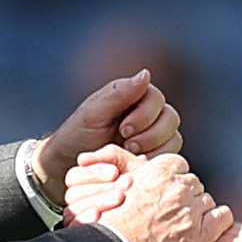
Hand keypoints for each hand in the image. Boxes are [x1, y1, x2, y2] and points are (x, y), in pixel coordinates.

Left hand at [38, 69, 182, 193]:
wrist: (68, 165)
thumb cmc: (77, 135)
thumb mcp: (94, 113)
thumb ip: (120, 94)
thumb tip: (146, 74)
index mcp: (132, 96)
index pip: (156, 98)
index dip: (145, 114)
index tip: (124, 130)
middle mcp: (147, 113)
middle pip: (170, 118)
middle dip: (151, 134)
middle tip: (128, 146)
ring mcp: (153, 136)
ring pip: (174, 138)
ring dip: (154, 149)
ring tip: (130, 157)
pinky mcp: (154, 156)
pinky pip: (169, 157)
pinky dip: (155, 162)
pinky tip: (136, 167)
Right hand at [73, 148, 230, 241]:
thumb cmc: (108, 226)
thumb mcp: (115, 186)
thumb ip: (133, 171)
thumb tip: (142, 163)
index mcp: (158, 172)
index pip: (179, 165)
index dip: (172, 180)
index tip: (164, 192)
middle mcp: (176, 188)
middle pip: (193, 183)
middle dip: (184, 196)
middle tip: (171, 213)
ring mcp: (189, 213)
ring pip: (206, 201)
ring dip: (197, 212)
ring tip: (182, 227)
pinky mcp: (198, 236)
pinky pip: (222, 218)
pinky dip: (217, 221)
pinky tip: (207, 229)